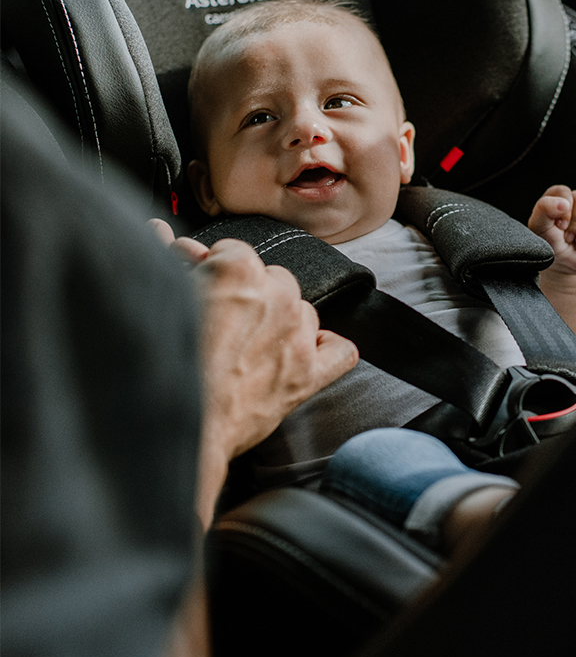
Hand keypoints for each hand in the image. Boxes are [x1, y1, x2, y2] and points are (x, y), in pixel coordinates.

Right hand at [149, 224, 358, 526]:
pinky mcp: (307, 375)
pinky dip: (326, 349)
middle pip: (272, 279)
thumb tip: (160, 233)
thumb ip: (166, 259)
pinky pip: (339, 351)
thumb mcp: (157, 295)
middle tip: (219, 319)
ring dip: (281, 321)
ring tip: (248, 343)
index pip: (233, 253)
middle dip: (248, 294)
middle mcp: (276, 294)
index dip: (213, 269)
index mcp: (239, 268)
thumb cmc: (155, 363)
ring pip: (302, 311)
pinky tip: (305, 352)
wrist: (167, 423)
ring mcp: (297, 335)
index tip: (200, 283)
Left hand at [528, 185, 575, 275]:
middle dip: (575, 223)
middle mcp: (575, 201)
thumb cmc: (549, 243)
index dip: (563, 209)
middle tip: (568, 237)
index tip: (559, 226)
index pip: (564, 192)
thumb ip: (544, 209)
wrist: (563, 263)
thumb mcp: (538, 227)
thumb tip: (564, 203)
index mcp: (557, 197)